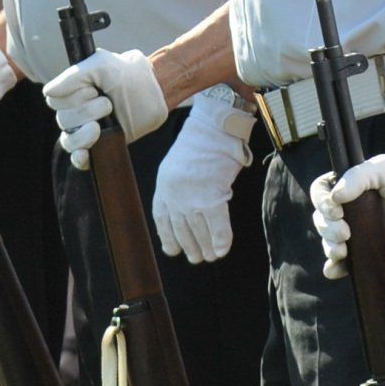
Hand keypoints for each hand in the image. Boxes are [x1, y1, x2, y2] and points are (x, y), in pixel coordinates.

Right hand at [42, 48, 168, 168]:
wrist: (154, 91)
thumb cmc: (128, 74)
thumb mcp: (102, 65)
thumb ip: (74, 76)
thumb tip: (48, 91)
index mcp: (73, 91)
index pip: (54, 100)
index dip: (71, 97)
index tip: (92, 89)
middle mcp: (76, 111)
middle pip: (62, 119)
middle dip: (85, 111)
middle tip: (108, 103)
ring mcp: (86, 130)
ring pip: (68, 140)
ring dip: (83, 134)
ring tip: (99, 127)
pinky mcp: (99, 146)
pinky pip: (79, 158)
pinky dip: (79, 158)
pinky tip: (86, 153)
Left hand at [151, 88, 255, 266]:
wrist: (214, 128)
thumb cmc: (201, 143)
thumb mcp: (178, 164)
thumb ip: (178, 186)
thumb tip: (188, 209)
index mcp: (164, 185)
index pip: (162, 219)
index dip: (168, 237)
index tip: (173, 249)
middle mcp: (174, 195)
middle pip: (181, 229)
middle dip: (190, 246)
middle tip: (198, 257)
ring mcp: (192, 197)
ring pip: (199, 231)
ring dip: (206, 247)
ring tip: (212, 256)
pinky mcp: (212, 197)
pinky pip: (217, 226)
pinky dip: (220, 240)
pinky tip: (222, 250)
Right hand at [310, 156, 384, 278]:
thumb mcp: (382, 169)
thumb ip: (357, 178)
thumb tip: (335, 197)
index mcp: (347, 184)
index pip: (320, 192)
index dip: (321, 203)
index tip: (336, 212)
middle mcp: (348, 206)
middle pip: (321, 219)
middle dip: (327, 228)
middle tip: (345, 233)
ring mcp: (357, 228)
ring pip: (329, 240)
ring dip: (329, 247)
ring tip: (343, 251)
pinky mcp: (367, 246)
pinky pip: (344, 261)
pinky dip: (334, 267)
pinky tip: (334, 269)